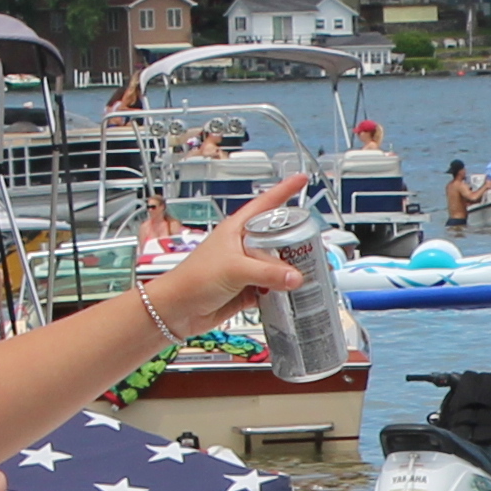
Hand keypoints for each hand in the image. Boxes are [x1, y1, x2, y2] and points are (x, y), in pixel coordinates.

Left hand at [145, 171, 311, 323]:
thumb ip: (267, 273)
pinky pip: (272, 287)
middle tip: (314, 247)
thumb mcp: (234, 269)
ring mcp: (245, 268)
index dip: (284, 190)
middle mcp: (243, 246)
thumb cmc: (193, 279)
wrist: (177, 310)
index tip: (302, 180)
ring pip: (276, 264)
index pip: (266, 204)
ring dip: (290, 271)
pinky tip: (291, 295)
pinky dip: (282, 292)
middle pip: (277, 237)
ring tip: (307, 274)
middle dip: (296, 242)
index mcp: (237, 229)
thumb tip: (296, 277)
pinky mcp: (246, 289)